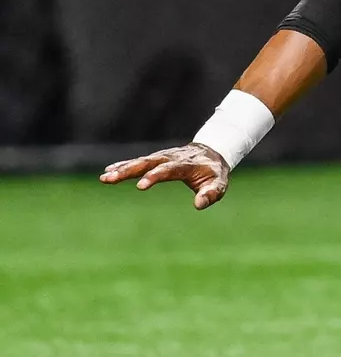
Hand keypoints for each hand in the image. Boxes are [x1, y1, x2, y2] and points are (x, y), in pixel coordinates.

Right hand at [99, 143, 230, 209]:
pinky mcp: (155, 158)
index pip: (169, 169)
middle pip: (148, 163)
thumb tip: (198, 205)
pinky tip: (108, 171)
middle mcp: (171, 157)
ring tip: (105, 177)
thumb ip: (211, 193)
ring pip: (140, 161)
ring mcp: (161, 156)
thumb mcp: (219, 184)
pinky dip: (124, 165)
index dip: (154, 176)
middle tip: (112, 178)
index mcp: (186, 164)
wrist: (211, 151)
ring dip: (122, 168)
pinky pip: (138, 161)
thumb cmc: (214, 172)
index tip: (140, 185)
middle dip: (130, 170)